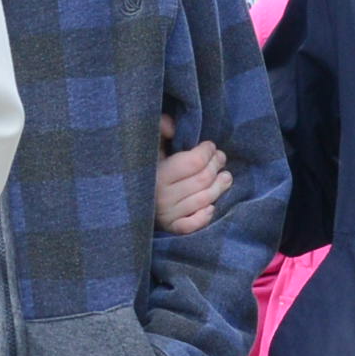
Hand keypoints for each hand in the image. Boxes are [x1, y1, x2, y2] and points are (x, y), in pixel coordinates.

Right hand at [153, 112, 227, 236]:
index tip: (210, 146)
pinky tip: (211, 207)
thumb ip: (159, 128)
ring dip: (220, 186)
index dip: (207, 151)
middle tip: (221, 158)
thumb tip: (173, 127)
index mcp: (157, 174)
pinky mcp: (171, 228)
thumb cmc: (146, 166)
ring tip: (226, 177)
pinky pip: (192, 225)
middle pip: (203, 180)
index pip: (193, 162)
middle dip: (217, 166)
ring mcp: (167, 214)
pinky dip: (204, 216)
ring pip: (204, 200)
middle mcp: (162, 196)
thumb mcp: (149, 144)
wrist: (128, 198)